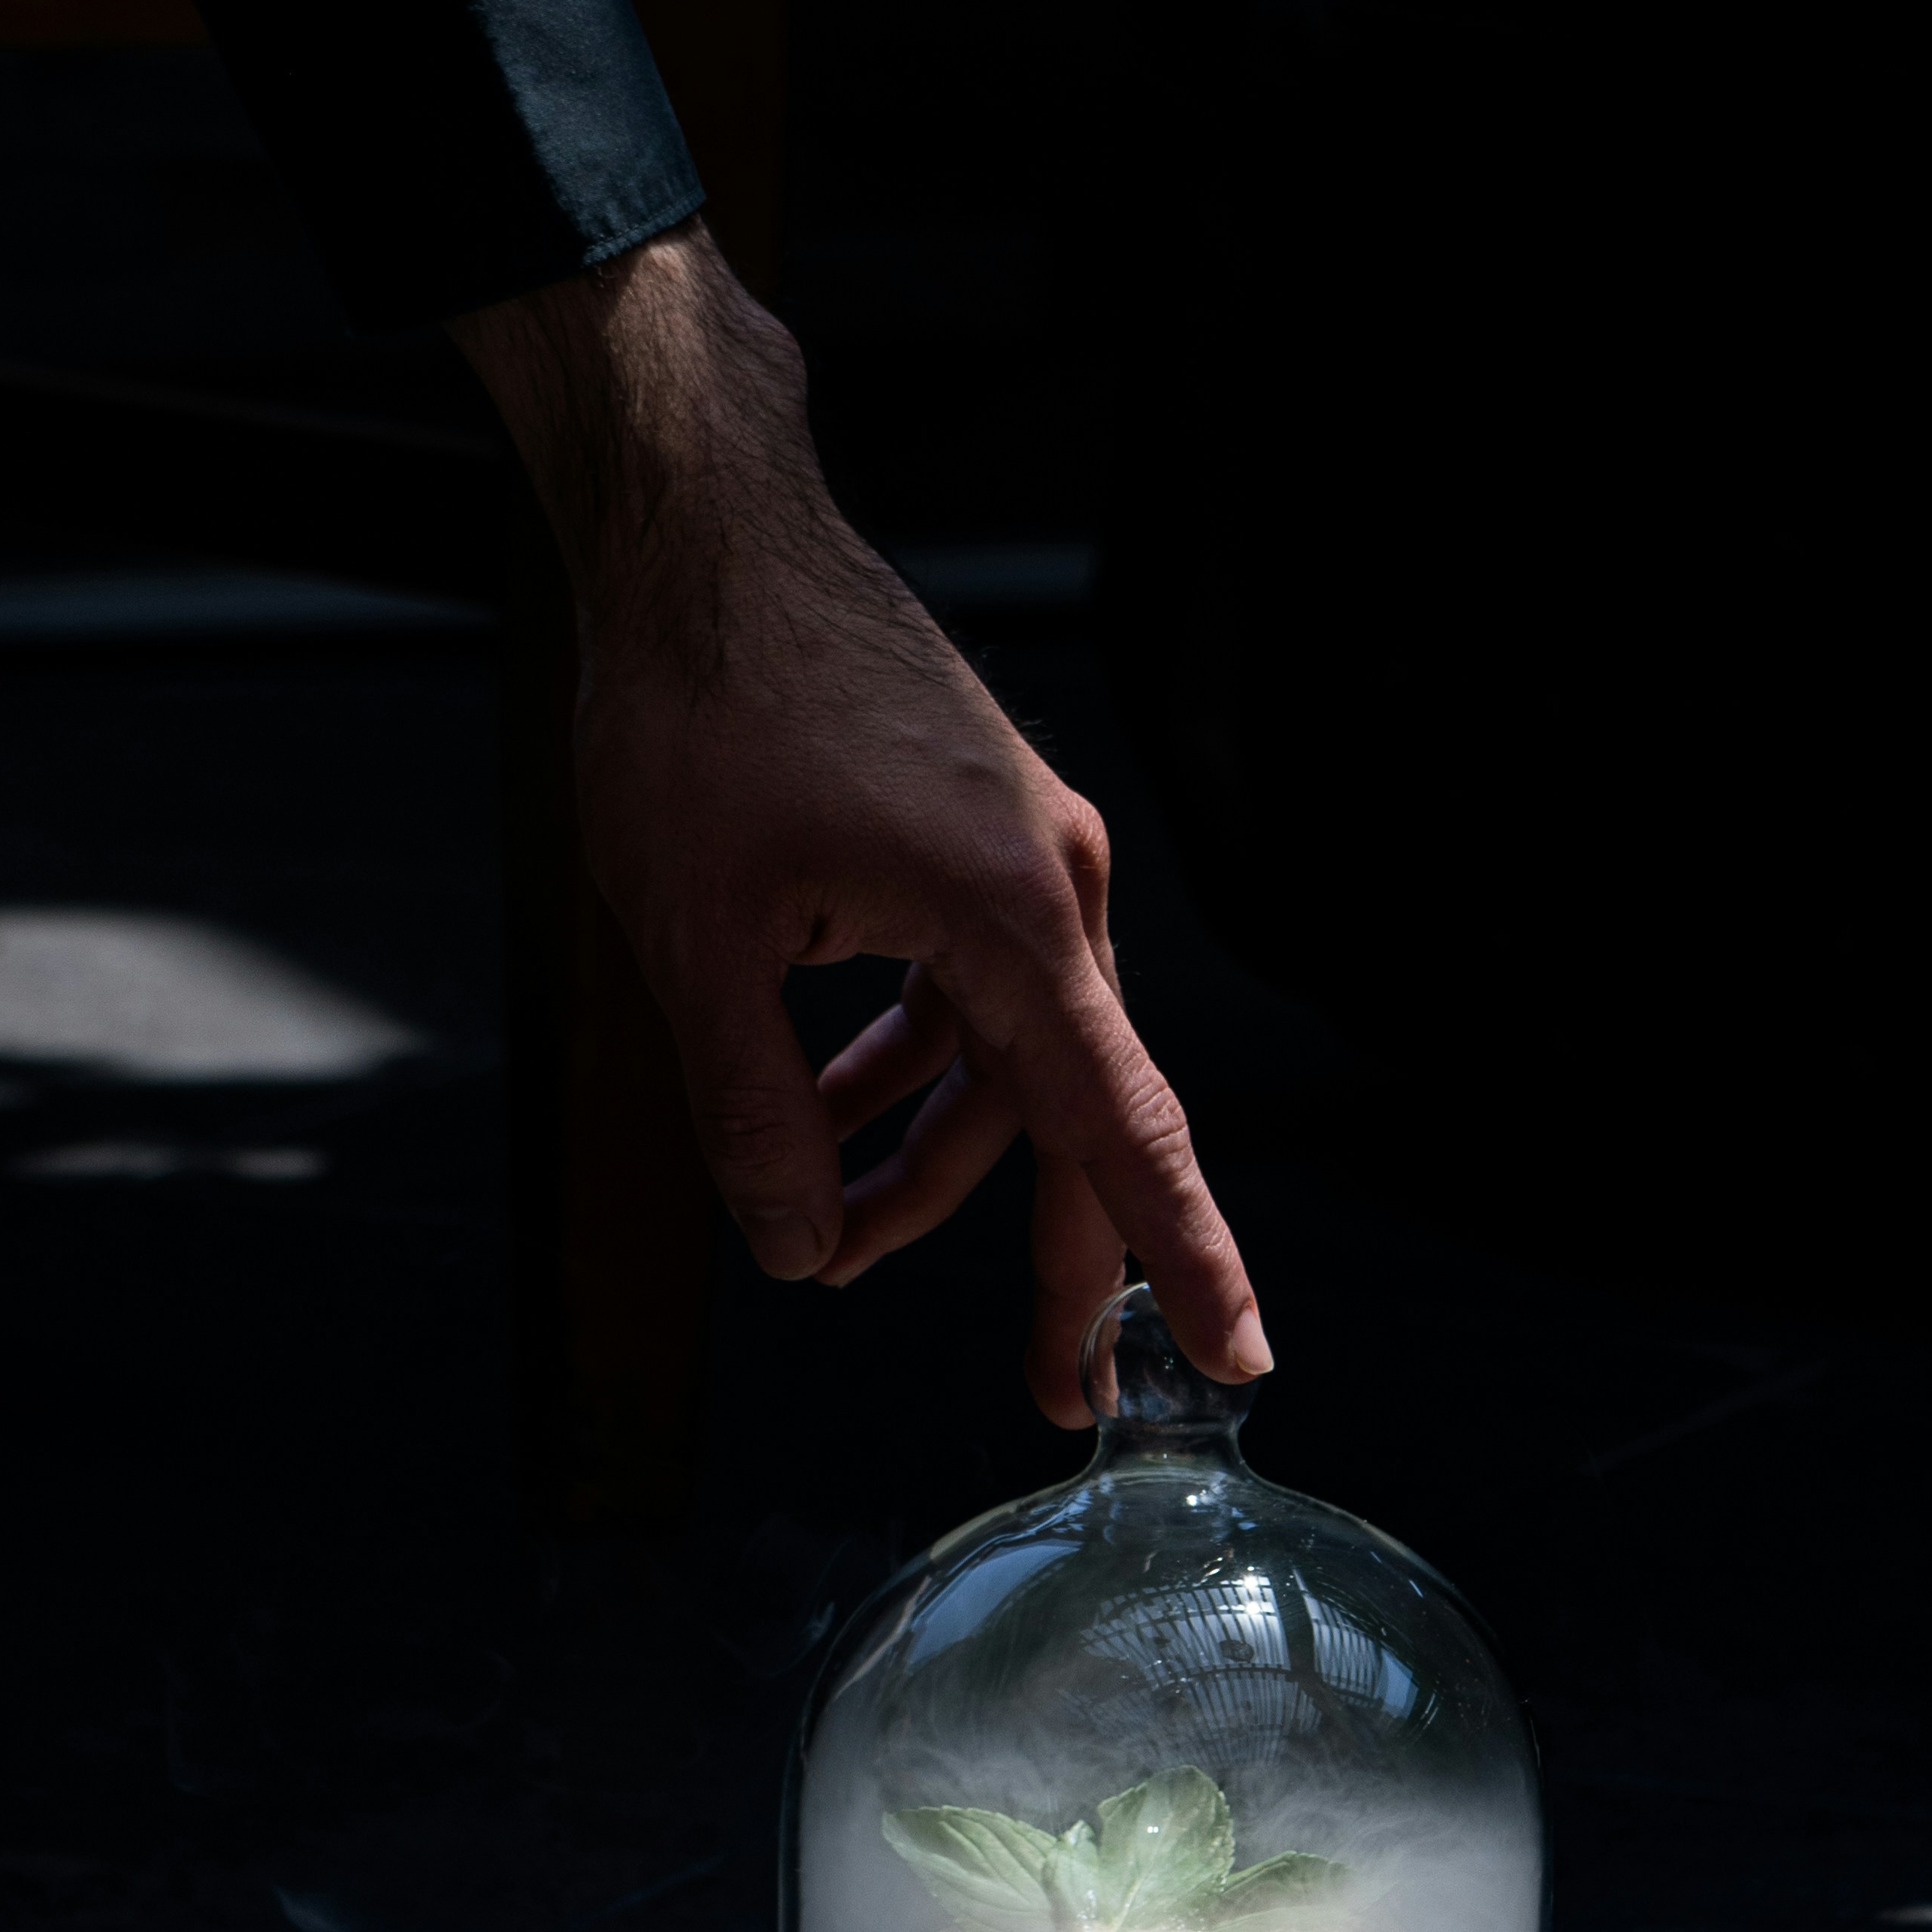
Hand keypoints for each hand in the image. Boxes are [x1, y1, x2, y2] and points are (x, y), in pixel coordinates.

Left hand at [450, 225, 1270, 1423]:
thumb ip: (751, 1108)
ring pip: (1002, 1059)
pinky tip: (822, 1106)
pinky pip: (967, 991)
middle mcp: (1050, 889)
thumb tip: (791, 1246)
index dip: (1178, 1256)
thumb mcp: (695, 937)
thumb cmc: (703, 708)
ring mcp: (1019, 859)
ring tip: (824, 1232)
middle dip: (1048, 1259)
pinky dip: (905, 1062)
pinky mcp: (975, 840)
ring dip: (923, 1152)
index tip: (1235, 1353)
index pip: (1120, 1126)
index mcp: (1014, 916)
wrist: (705, 541)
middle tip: (1054, 1390)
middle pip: (1070, 1115)